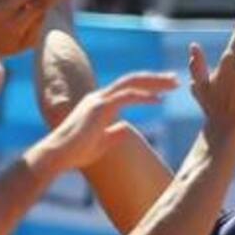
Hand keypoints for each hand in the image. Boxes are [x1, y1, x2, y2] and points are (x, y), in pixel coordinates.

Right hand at [32, 72, 177, 171]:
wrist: (58, 155)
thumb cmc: (76, 152)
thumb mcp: (101, 143)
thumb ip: (114, 133)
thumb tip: (126, 127)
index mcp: (99, 103)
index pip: (128, 88)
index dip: (147, 87)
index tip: (165, 91)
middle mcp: (99, 97)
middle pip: (133, 80)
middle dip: (156, 79)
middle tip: (176, 80)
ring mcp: (99, 100)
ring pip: (132, 83)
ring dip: (155, 83)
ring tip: (174, 84)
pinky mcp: (100, 107)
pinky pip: (127, 96)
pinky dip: (144, 96)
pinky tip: (159, 100)